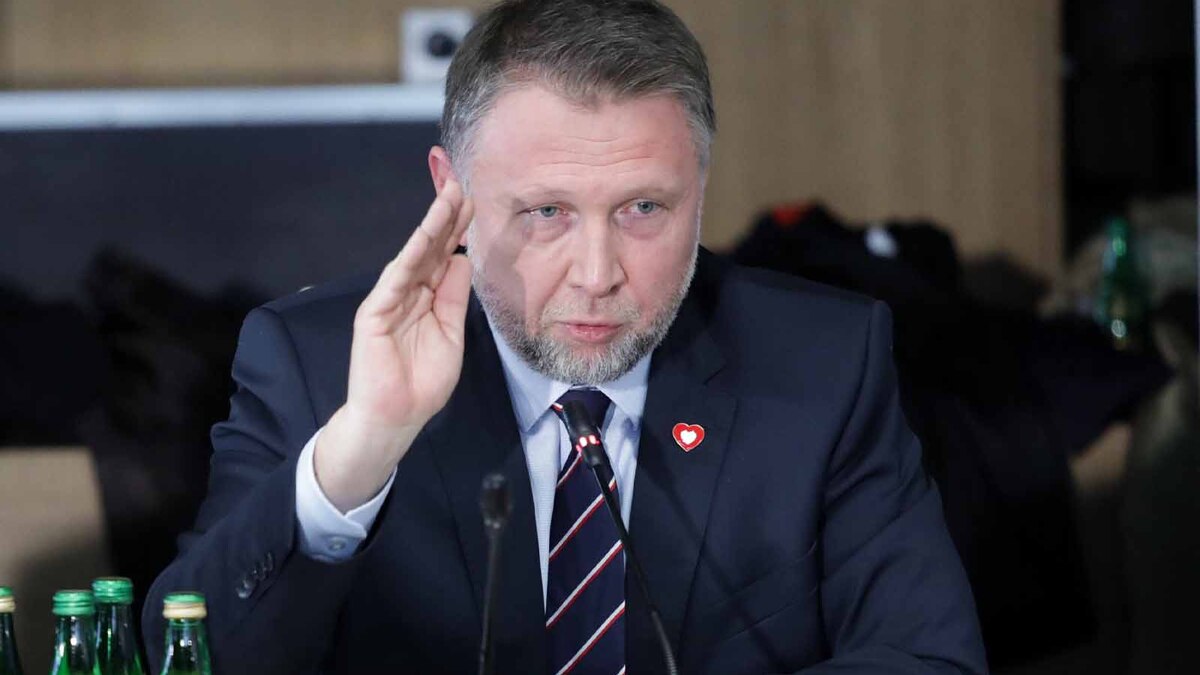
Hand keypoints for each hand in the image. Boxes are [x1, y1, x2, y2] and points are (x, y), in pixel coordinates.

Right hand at [315, 179, 473, 511]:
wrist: (396, 417)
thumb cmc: (422, 381)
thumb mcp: (452, 333)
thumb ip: (455, 297)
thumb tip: (463, 259)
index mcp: (428, 297)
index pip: (445, 254)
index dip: (458, 228)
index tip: (474, 201)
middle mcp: (408, 291)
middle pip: (430, 246)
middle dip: (447, 215)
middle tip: (462, 183)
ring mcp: (390, 299)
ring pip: (415, 254)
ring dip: (432, 225)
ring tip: (449, 197)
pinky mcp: (374, 313)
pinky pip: (396, 278)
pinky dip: (411, 255)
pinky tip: (425, 235)